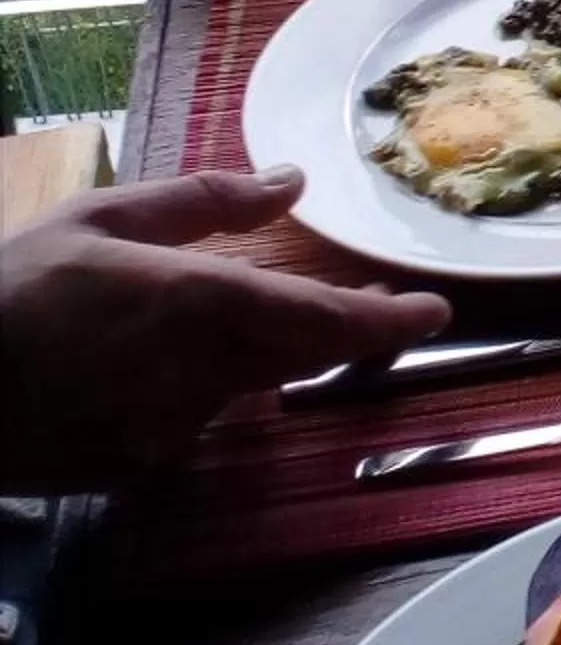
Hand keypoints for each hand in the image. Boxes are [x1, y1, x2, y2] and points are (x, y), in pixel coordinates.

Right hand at [0, 169, 449, 490]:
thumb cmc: (13, 287)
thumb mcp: (101, 216)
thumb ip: (204, 202)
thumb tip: (290, 180)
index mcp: (197, 302)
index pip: (321, 320)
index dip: (386, 320)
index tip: (435, 311)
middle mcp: (200, 372)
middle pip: (303, 356)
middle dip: (344, 330)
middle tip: (373, 309)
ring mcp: (172, 428)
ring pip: (246, 385)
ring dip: (252, 355)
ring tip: (194, 320)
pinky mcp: (141, 465)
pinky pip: (193, 419)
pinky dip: (191, 389)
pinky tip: (137, 367)